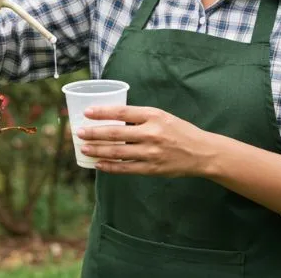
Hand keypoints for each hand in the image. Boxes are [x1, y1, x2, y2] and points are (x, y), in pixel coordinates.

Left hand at [78, 106, 214, 176]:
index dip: (103, 112)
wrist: (202, 152)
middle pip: (116, 133)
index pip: (122, 112)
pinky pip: (126, 168)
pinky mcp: (152, 169)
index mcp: (154, 116)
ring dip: (98, 150)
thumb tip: (111, 118)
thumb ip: (140, 117)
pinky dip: (110, 166)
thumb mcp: (162, 116)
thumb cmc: (179, 131)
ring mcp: (151, 152)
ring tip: (84, 148)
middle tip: (79, 132)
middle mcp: (151, 133)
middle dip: (94, 133)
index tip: (87, 112)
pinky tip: (99, 164)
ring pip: (118, 152)